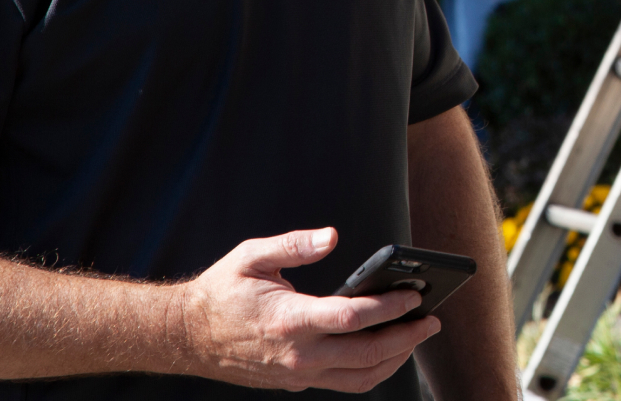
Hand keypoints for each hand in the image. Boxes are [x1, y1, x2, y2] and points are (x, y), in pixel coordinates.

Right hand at [175, 227, 438, 392]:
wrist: (188, 336)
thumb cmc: (221, 293)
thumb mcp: (252, 256)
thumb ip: (294, 245)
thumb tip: (331, 236)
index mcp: (289, 319)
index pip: (353, 318)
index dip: (390, 307)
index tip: (415, 295)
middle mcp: (298, 354)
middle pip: (367, 354)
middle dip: (407, 336)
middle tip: (432, 319)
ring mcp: (298, 374)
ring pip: (361, 377)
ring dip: (397, 359)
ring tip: (417, 336)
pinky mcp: (297, 382)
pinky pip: (345, 384)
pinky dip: (373, 372)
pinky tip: (388, 353)